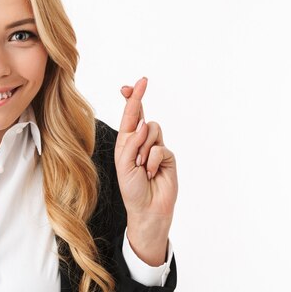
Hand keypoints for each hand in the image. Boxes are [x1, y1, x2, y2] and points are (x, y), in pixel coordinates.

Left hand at [114, 77, 177, 264]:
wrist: (148, 209)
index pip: (129, 116)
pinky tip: (151, 173)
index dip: (132, 98)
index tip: (135, 83)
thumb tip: (142, 124)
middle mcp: (140, 142)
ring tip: (141, 166)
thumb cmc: (131, 188)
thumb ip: (131, 143)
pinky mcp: (168, 157)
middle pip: (141, 115)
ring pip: (152, 129)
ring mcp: (155, 148)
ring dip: (143, 147)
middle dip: (138, 99)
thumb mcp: (123, 164)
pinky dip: (153, 160)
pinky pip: (160, 148)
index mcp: (126, 142)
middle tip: (141, 83)